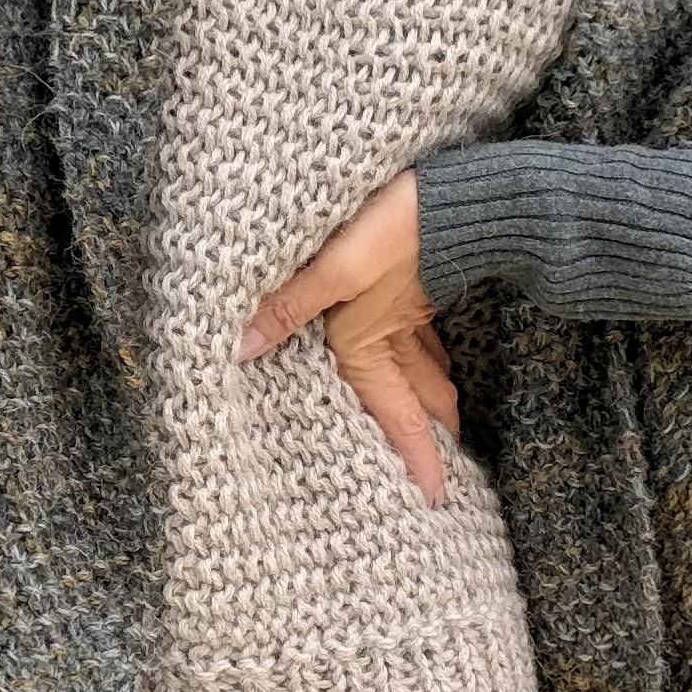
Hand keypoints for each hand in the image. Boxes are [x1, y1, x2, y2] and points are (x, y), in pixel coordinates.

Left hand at [233, 170, 459, 507]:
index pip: (400, 418)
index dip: (418, 459)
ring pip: (427, 367)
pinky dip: (427, 357)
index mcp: (374, 344)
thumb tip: (239, 348)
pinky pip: (423, 336)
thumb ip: (286, 307)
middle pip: (423, 399)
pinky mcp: (420, 280)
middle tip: (443, 469)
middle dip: (433, 436)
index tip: (434, 498)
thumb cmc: (394, 230)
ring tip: (438, 421)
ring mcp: (415, 308)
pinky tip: (420, 347)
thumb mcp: (333, 268)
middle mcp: (398, 336)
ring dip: (432, 398)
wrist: (452, 192)